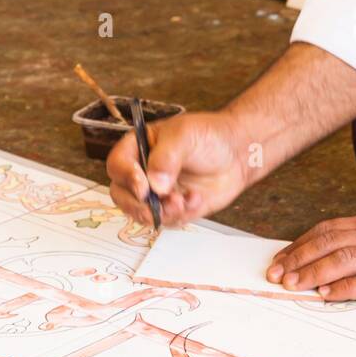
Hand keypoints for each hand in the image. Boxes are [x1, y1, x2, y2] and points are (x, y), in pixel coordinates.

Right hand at [107, 110, 248, 226]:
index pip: (118, 165)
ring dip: (162, 212)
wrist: (237, 153)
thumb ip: (166, 157)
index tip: (144, 188)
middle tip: (159, 204)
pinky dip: (180, 215)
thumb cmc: (209, 136)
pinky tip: (196, 199)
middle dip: (139, 204)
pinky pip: (166, 221)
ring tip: (184, 200)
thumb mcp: (185, 136)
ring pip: (142, 213)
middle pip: (121, 195)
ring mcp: (157, 193)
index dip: (127, 178)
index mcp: (138, 147)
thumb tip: (154, 185)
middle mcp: (143, 172)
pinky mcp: (173, 208)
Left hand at [266, 190, 355, 301]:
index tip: (283, 256)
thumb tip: (341, 246)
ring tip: (292, 285)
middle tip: (276, 273)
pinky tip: (326, 295)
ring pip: (343, 259)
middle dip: (298, 257)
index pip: (329, 229)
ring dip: (313, 273)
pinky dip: (345, 288)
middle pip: (329, 241)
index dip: (302, 243)